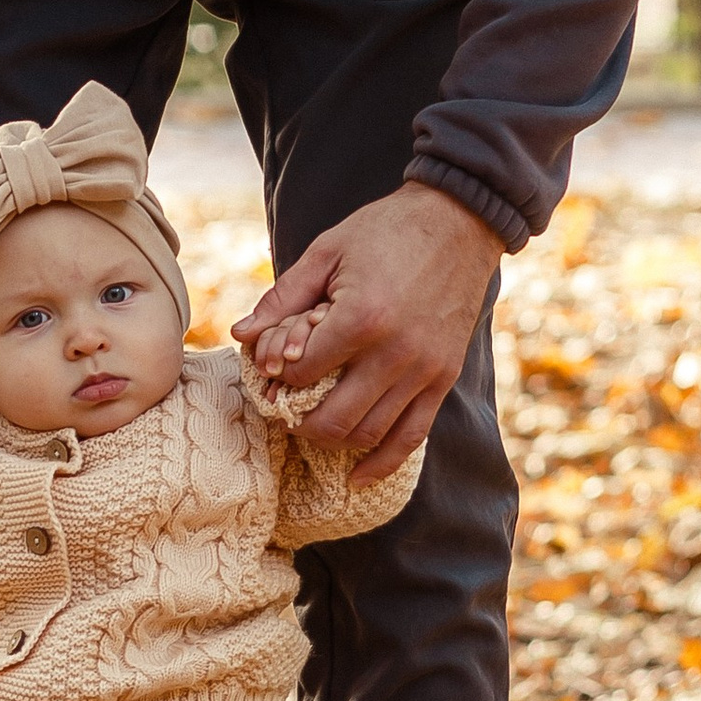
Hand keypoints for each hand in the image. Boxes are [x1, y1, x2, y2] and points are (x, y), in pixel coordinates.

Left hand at [235, 183, 500, 481]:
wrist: (459, 222)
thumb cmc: (386, 230)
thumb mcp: (327, 252)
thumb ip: (282, 298)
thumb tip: (240, 335)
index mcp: (360, 318)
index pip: (301, 373)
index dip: (277, 377)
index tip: (269, 371)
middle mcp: (394, 353)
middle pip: (332, 419)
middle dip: (299, 421)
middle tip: (284, 410)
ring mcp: (424, 370)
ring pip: (369, 434)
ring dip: (333, 441)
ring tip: (312, 428)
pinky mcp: (444, 379)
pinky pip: (412, 436)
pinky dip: (382, 463)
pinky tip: (357, 478)